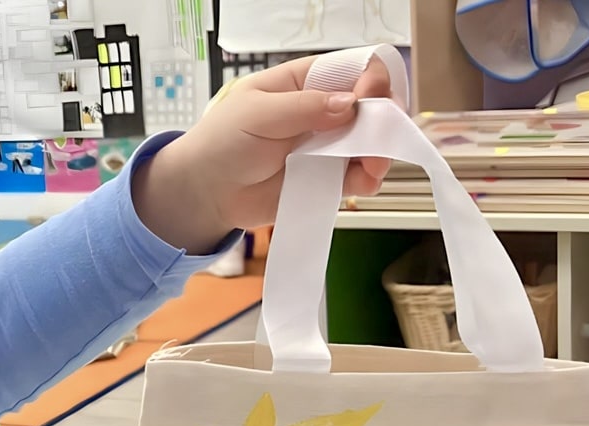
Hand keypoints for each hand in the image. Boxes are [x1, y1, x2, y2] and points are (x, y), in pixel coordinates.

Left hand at [134, 52, 395, 253]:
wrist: (205, 192)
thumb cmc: (223, 142)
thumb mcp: (258, 113)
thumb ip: (305, 108)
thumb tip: (351, 105)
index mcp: (307, 82)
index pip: (355, 70)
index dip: (370, 81)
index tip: (368, 100)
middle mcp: (324, 111)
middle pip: (372, 106)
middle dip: (383, 119)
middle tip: (379, 140)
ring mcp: (326, 146)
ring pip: (370, 143)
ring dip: (379, 152)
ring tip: (370, 168)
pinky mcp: (324, 179)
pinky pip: (356, 176)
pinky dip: (366, 179)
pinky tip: (363, 183)